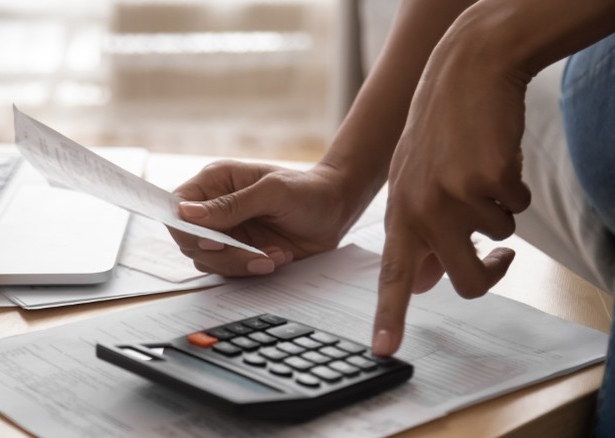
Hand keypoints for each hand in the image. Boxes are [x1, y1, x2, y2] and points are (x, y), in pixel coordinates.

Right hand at [170, 160, 360, 276]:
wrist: (336, 211)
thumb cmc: (306, 191)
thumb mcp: (272, 192)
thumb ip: (231, 205)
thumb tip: (187, 214)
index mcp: (214, 183)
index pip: (177, 207)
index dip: (185, 229)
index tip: (211, 242)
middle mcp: (214, 209)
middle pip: (188, 240)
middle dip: (221, 253)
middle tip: (251, 253)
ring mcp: (226, 233)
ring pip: (207, 261)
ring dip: (240, 264)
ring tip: (274, 255)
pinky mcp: (239, 253)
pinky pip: (230, 271)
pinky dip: (253, 270)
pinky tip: (278, 257)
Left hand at [372, 50, 531, 355]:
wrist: (463, 74)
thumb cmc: (438, 134)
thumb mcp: (414, 183)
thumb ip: (419, 233)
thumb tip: (429, 282)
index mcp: (399, 215)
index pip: (392, 275)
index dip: (390, 316)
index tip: (384, 350)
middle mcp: (422, 210)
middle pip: (466, 282)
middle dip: (491, 274)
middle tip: (501, 256)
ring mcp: (455, 195)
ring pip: (499, 239)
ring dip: (499, 213)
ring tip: (479, 172)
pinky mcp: (490, 179)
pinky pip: (518, 208)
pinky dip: (514, 189)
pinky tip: (494, 157)